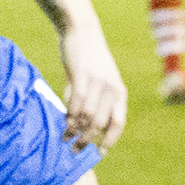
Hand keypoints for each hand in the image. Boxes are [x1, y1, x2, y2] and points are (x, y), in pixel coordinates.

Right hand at [58, 23, 126, 151]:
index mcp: (119, 92)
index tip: (99, 153)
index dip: (109, 140)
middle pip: (99, 124)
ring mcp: (98, 82)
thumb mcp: (101, 81)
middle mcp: (112, 89)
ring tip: (65, 138)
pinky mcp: (82, 76)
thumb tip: (84, 127)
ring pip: (86, 116)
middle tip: (74, 150)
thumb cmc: (90, 59)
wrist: (82, 31)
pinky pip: (75, 103)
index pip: (118, 123)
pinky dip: (69, 116)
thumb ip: (96, 102)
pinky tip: (64, 122)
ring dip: (74, 130)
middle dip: (87, 141)